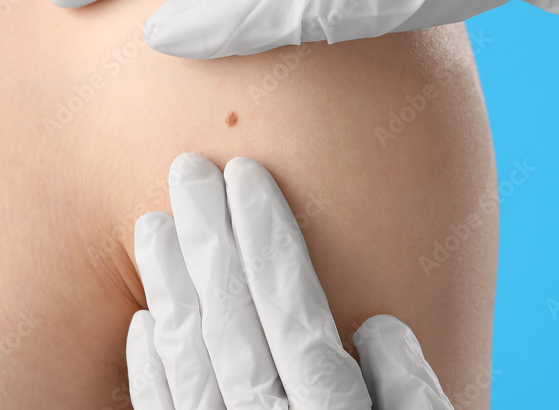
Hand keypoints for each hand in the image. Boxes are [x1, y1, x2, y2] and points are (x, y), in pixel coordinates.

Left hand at [126, 152, 451, 408]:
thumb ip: (415, 403)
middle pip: (233, 335)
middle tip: (188, 171)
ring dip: (170, 293)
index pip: (296, 325)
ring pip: (190, 373)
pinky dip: (152, 375)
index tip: (250, 177)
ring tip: (153, 223)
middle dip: (209, 246)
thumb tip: (375, 325)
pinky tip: (143, 322)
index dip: (269, 247)